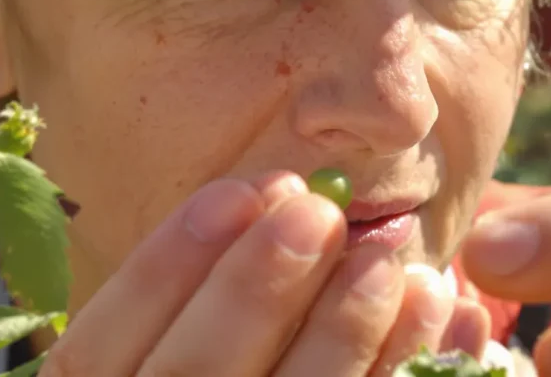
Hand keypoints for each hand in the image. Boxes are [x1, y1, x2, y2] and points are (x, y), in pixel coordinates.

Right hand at [39, 171, 488, 376]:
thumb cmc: (223, 365)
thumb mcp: (170, 351)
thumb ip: (196, 307)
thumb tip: (276, 199)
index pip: (97, 353)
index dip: (162, 267)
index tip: (236, 190)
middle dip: (254, 288)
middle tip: (317, 213)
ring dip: (343, 333)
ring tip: (392, 260)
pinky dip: (409, 367)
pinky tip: (453, 316)